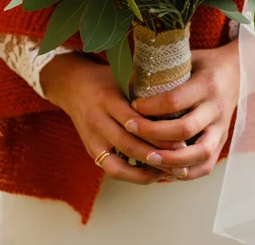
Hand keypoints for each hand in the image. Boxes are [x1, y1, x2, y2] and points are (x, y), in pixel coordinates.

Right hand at [40, 52, 178, 184]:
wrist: (73, 86)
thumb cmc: (107, 79)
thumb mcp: (125, 78)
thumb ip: (147, 91)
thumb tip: (180, 105)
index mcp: (107, 99)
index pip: (134, 121)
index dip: (157, 134)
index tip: (181, 141)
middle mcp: (97, 121)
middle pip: (128, 145)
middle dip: (156, 157)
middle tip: (181, 162)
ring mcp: (91, 139)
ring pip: (117, 165)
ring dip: (145, 173)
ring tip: (168, 174)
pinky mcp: (91, 151)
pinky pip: (111, 169)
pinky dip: (132, 176)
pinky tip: (152, 174)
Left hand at [125, 40, 239, 179]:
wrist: (236, 71)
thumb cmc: (203, 64)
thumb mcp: (186, 58)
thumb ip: (163, 71)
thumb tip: (128, 82)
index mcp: (206, 85)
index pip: (175, 101)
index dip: (151, 107)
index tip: (133, 106)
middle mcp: (216, 108)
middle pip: (185, 129)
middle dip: (154, 133)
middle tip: (130, 129)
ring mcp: (221, 127)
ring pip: (200, 153)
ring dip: (172, 159)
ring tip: (148, 158)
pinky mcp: (222, 141)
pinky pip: (206, 165)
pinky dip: (186, 172)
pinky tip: (166, 170)